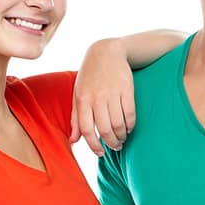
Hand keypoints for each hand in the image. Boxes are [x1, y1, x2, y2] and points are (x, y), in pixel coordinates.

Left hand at [71, 40, 135, 155]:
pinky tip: (129, 127)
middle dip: (111, 143)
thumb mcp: (78, 94)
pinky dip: (131, 125)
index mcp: (83, 100)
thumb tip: (73, 141)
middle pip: (105, 129)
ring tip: (122, 138)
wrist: (106, 51)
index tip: (100, 153)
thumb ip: (75, 118)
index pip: (87, 130)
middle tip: (115, 147)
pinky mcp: (127, 89)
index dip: (94, 145)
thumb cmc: (90, 76)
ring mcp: (113, 93)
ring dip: (122, 136)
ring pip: (118, 124)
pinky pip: (130, 114)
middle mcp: (97, 97)